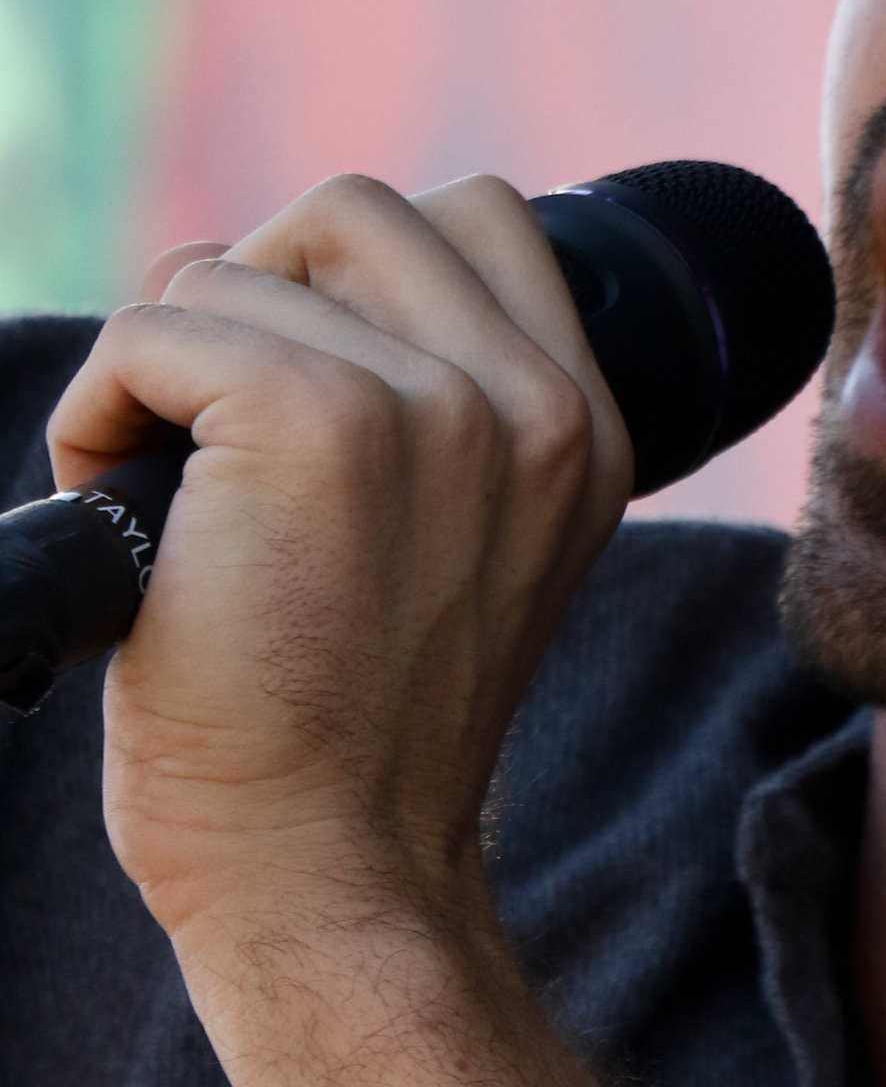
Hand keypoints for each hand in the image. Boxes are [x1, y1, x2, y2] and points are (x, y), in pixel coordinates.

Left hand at [46, 172, 634, 950]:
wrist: (330, 875)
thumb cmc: (351, 741)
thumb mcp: (461, 551)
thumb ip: (441, 416)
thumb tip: (278, 280)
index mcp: (586, 434)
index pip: (481, 218)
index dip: (353, 277)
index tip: (303, 400)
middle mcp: (533, 405)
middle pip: (349, 211)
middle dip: (252, 297)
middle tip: (218, 436)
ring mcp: (430, 404)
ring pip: (233, 266)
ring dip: (164, 366)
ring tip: (172, 497)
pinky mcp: (310, 418)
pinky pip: (150, 329)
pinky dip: (98, 414)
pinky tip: (124, 510)